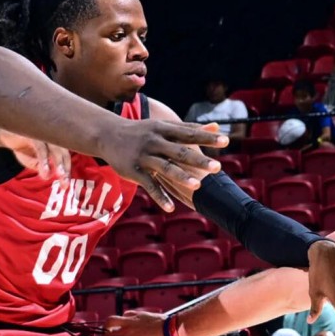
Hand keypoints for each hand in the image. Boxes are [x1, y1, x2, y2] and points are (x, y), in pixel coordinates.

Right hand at [0, 129, 71, 187]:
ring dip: (58, 163)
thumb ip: (42, 167)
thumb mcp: (33, 162)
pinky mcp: (33, 134)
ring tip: (59, 176)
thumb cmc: (23, 148)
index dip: (67, 172)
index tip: (65, 185)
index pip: (65, 158)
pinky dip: (44, 159)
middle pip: (64, 154)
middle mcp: (52, 139)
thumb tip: (49, 176)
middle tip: (64, 182)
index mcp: (56, 145)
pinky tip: (44, 169)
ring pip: (55, 150)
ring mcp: (44, 135)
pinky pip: (41, 148)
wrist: (5, 135)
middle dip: (65, 169)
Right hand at [98, 119, 225, 212]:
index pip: (189, 134)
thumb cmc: (144, 131)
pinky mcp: (134, 171)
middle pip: (180, 152)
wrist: (107, 134)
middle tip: (218, 167)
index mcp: (165, 130)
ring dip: (181, 177)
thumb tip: (217, 127)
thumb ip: (191, 129)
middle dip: (198, 160)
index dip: (207, 138)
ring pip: (165, 168)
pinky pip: (149, 185)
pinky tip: (171, 208)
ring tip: (198, 187)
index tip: (226, 141)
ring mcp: (144, 157)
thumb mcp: (165, 126)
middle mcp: (155, 142)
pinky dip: (160, 197)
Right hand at [104, 310, 177, 335]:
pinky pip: (126, 314)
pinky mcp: (139, 314)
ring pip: (112, 320)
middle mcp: (125, 330)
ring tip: (112, 331)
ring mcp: (132, 320)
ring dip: (109, 326)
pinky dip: (123, 319)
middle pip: (105, 333)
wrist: (176, 332)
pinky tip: (129, 324)